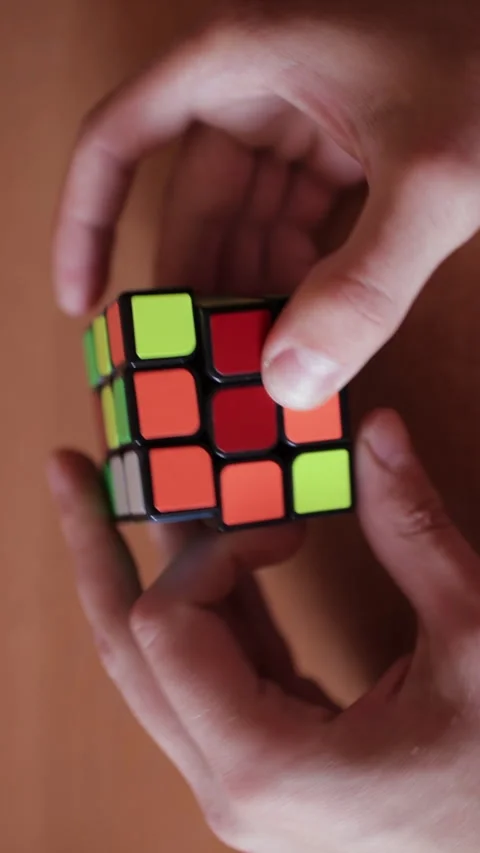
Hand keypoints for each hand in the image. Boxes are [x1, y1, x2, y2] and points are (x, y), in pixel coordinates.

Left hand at [48, 409, 479, 851]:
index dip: (211, 551)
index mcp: (263, 765)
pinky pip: (213, 677)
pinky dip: (212, 610)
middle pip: (129, 648)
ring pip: (161, 663)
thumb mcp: (473, 645)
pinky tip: (218, 561)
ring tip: (129, 502)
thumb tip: (378, 437)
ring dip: (151, 573)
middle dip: (99, 549)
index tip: (281, 524)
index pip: (168, 629)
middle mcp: (231, 782)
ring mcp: (242, 781)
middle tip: (73, 474)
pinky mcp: (267, 766)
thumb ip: (413, 534)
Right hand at [53, 1, 479, 408]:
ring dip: (244, 297)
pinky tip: (299, 331)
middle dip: (194, 292)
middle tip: (193, 372)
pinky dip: (289, 281)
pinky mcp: (336, 151)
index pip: (118, 140)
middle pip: (190, 207)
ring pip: (241, 225)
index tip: (83, 300)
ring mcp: (298, 121)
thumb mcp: (434, 181)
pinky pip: (288, 226)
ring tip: (246, 366)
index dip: (88, 222)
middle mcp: (257, 89)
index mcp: (242, 63)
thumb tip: (290, 382)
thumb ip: (365, 286)